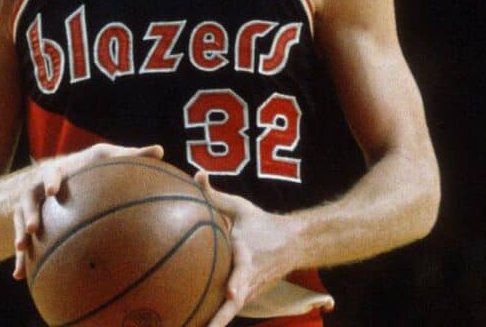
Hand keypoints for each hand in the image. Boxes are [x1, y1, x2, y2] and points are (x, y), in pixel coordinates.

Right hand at [12, 142, 163, 279]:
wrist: (53, 179)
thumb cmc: (87, 169)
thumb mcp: (104, 159)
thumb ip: (130, 156)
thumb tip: (160, 150)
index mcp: (62, 170)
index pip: (57, 171)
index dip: (54, 180)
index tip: (54, 191)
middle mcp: (42, 184)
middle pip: (32, 195)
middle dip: (32, 209)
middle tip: (35, 225)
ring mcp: (31, 201)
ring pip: (22, 216)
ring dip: (22, 231)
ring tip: (24, 247)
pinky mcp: (23, 218)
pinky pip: (20, 238)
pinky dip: (21, 257)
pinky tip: (21, 275)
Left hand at [194, 171, 294, 326]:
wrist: (292, 244)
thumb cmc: (260, 223)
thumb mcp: (240, 207)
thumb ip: (215, 195)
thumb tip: (197, 174)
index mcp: (248, 254)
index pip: (245, 270)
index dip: (238, 281)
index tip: (231, 291)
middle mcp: (251, 277)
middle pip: (237, 303)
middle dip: (222, 318)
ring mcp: (250, 291)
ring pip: (232, 312)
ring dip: (216, 324)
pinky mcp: (247, 297)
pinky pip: (229, 311)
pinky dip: (216, 321)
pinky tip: (194, 325)